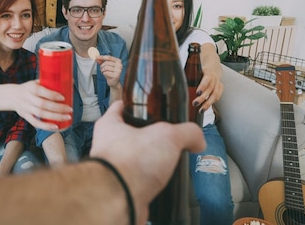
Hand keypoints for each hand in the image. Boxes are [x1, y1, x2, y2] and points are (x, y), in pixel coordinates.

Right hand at [13, 80, 71, 130]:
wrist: (12, 96)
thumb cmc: (29, 89)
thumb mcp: (35, 82)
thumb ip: (49, 82)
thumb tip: (70, 81)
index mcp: (30, 87)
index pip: (40, 91)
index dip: (51, 95)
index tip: (63, 97)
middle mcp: (27, 98)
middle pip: (42, 104)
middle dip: (58, 108)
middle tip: (69, 109)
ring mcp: (25, 108)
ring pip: (40, 114)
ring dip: (55, 117)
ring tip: (67, 117)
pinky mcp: (25, 116)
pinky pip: (35, 123)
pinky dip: (46, 126)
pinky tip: (56, 127)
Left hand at [89, 101, 205, 224]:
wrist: (118, 200)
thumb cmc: (129, 162)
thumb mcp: (167, 136)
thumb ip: (187, 133)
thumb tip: (197, 140)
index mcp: (110, 126)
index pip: (119, 107)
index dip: (132, 104)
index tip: (144, 104)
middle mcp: (107, 147)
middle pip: (129, 135)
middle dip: (147, 137)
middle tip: (166, 137)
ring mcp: (114, 170)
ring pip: (134, 160)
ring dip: (150, 162)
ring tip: (169, 162)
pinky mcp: (122, 189)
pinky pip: (139, 182)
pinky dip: (151, 183)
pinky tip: (165, 183)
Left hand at [96, 55, 122, 87]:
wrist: (114, 82)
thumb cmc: (110, 73)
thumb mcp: (106, 66)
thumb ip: (102, 61)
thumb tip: (97, 58)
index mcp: (118, 61)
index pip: (109, 57)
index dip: (102, 57)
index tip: (96, 57)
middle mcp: (120, 65)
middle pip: (107, 62)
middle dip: (102, 66)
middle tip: (101, 69)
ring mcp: (118, 70)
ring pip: (106, 67)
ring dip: (102, 70)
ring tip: (103, 72)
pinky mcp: (116, 76)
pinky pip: (106, 73)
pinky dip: (104, 74)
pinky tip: (106, 75)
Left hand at [192, 68, 223, 110]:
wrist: (213, 68)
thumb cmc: (201, 70)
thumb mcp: (196, 70)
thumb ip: (190, 75)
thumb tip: (179, 81)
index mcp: (207, 72)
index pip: (206, 79)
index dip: (202, 86)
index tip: (197, 93)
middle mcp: (214, 78)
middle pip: (210, 89)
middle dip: (203, 98)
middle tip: (194, 103)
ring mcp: (218, 83)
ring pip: (215, 95)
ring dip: (208, 104)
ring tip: (200, 110)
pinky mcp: (220, 88)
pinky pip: (217, 97)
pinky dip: (212, 103)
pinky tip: (205, 107)